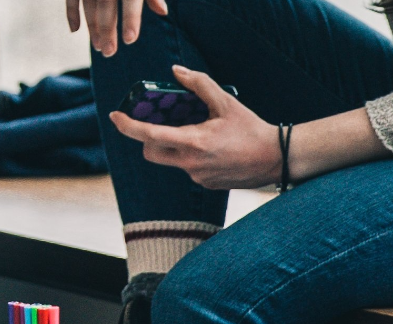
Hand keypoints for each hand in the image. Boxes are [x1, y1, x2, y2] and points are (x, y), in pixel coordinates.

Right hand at [65, 0, 168, 53]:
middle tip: (109, 53)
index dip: (131, 20)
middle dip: (107, 31)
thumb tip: (163, 12)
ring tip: (99, 47)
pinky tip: (75, 30)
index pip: (131, 0)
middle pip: (106, 8)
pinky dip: (71, 13)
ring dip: (92, 28)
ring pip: (89, 6)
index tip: (130, 40)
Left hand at [109, 66, 279, 189]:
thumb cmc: (251, 129)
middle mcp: (190, 163)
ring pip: (170, 160)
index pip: (149, 136)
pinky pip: (187, 168)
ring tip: (198, 132)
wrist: (277, 159)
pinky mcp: (205, 184)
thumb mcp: (227, 102)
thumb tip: (176, 71)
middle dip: (148, 139)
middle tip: (159, 124)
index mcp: (193, 142)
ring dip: (173, 146)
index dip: (128, 126)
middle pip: (151, 152)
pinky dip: (190, 156)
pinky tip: (212, 147)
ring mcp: (197, 176)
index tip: (115, 116)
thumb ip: (199, 85)